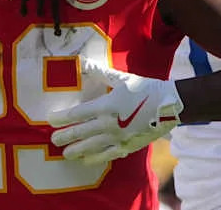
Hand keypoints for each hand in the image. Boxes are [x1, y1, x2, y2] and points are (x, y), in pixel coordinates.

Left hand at [47, 60, 182, 163]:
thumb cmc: (145, 88)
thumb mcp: (121, 78)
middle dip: (64, 136)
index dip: (61, 118)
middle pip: (80, 132)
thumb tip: (82, 62)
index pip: (77, 114)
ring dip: (76, 150)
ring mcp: (118, 137)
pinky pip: (107, 155)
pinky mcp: (127, 146)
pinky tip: (86, 160)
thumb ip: (99, 72)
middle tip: (53, 140)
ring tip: (65, 154)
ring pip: (91, 147)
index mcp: (106, 105)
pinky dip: (95, 158)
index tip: (50, 119)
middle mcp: (109, 124)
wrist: (170, 105)